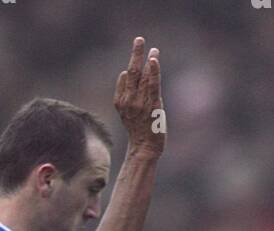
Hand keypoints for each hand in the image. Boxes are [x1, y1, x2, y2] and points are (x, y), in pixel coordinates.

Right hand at [114, 37, 163, 156]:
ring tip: (152, 48)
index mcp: (120, 102)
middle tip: (139, 39)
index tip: (142, 55)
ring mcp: (140, 103)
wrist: (145, 148)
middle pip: (131, 72)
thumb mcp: (128, 111)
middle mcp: (128, 101)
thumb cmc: (139, 131)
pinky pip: (152, 85)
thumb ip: (127, 93)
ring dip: (147, 59)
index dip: (133, 66)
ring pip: (143, 76)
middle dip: (135, 54)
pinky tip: (153, 60)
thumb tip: (125, 72)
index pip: (126, 78)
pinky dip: (152, 72)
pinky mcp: (152, 106)